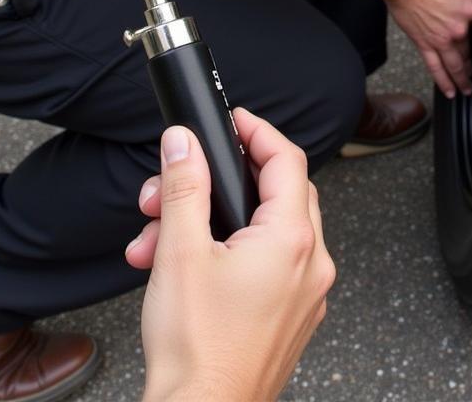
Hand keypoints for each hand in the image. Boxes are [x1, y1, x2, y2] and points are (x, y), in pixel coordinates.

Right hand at [127, 113, 334, 401]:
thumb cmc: (196, 351)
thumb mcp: (180, 252)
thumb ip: (184, 187)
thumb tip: (184, 142)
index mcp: (293, 240)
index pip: (286, 159)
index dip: (257, 131)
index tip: (232, 121)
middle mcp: (311, 264)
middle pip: (277, 193)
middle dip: (220, 184)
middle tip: (177, 185)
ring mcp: (305, 294)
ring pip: (266, 232)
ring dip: (214, 225)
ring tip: (159, 241)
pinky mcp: (291, 316)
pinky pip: (268, 266)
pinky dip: (230, 255)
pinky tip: (185, 268)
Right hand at [387, 0, 471, 98]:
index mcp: (470, 9)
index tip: (471, 20)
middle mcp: (458, 29)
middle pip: (469, 49)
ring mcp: (440, 39)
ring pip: (456, 64)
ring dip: (463, 78)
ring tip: (468, 88)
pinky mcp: (423, 43)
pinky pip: (436, 67)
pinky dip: (444, 81)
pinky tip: (450, 91)